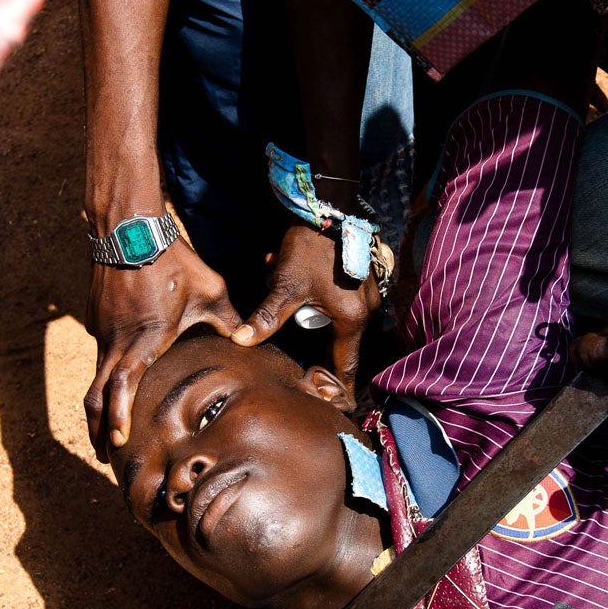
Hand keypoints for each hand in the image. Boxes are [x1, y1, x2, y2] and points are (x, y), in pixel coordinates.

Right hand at [86, 238, 240, 458]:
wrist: (130, 226)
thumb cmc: (174, 260)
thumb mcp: (210, 291)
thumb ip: (230, 320)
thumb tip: (251, 340)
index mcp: (145, 337)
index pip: (122, 383)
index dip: (117, 414)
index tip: (117, 440)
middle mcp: (117, 337)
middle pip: (98, 391)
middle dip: (100, 426)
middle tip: (106, 454)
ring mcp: (102, 328)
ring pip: (96, 375)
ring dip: (99, 405)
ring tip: (106, 431)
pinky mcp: (96, 318)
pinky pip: (99, 353)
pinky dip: (103, 378)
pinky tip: (112, 389)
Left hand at [233, 223, 376, 405]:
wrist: (326, 208)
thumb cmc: (310, 247)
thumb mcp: (285, 285)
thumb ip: (266, 317)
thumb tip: (242, 340)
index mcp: (352, 319)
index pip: (345, 364)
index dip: (336, 384)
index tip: (329, 400)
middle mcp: (365, 311)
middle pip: (338, 344)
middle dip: (311, 343)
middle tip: (295, 354)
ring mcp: (364, 296)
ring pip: (333, 320)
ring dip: (307, 313)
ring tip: (282, 289)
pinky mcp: (357, 283)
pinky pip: (336, 302)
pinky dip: (313, 297)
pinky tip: (288, 275)